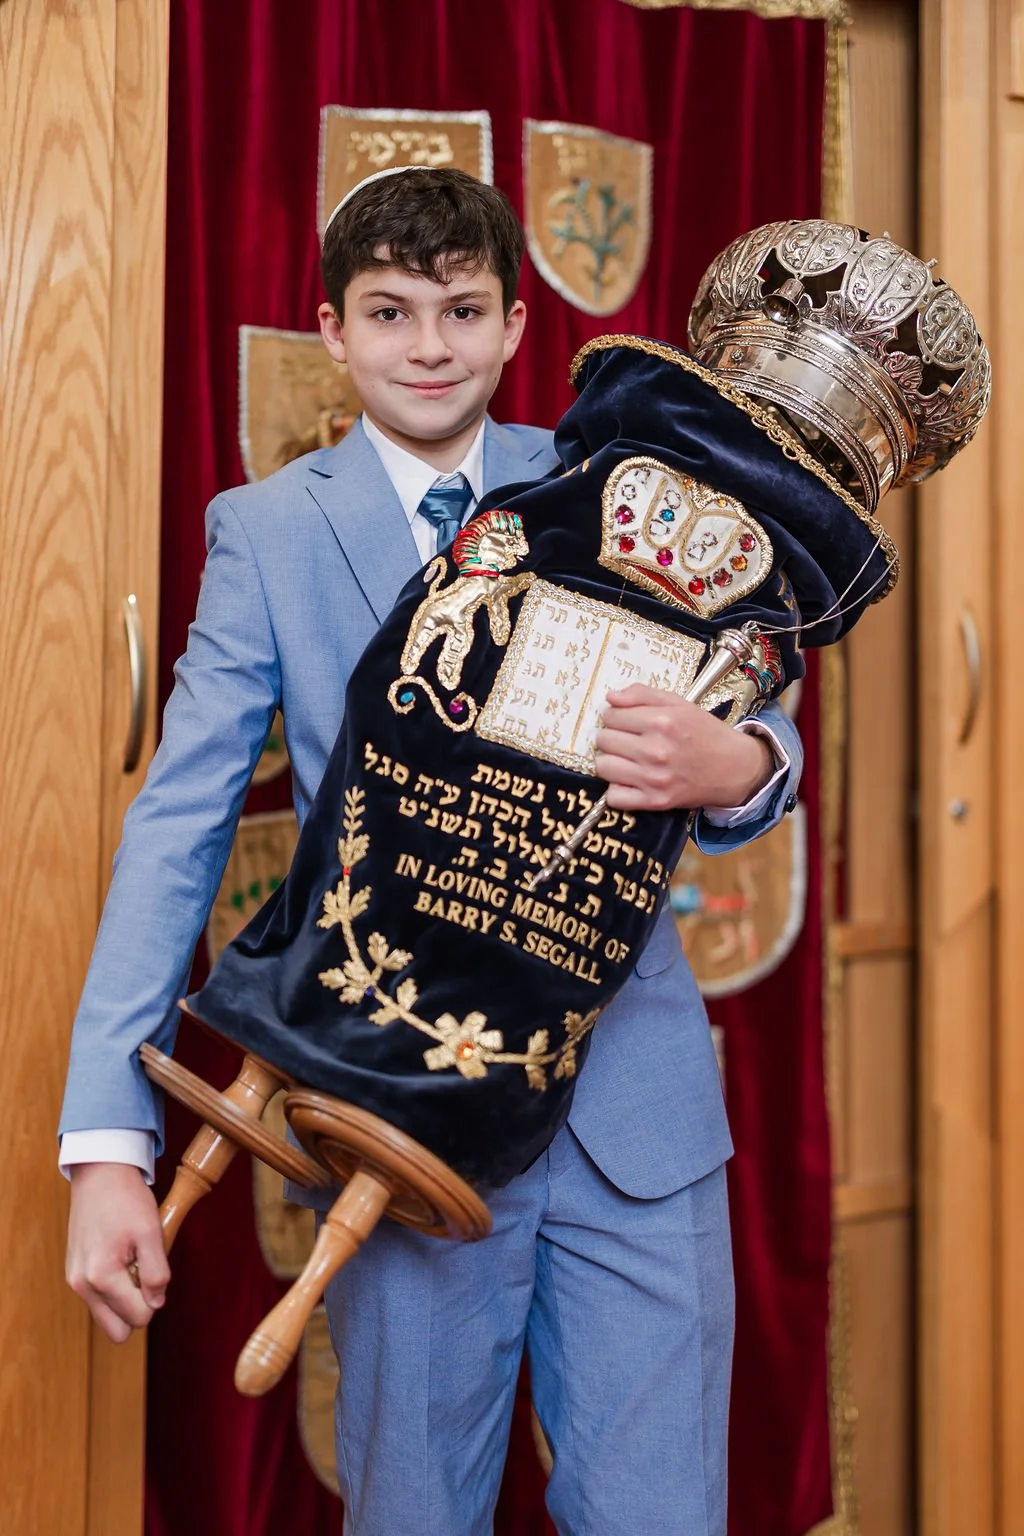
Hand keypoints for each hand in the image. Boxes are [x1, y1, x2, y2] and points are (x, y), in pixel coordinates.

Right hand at [66, 1163, 169, 1342]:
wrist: (100, 1174)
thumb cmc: (126, 1200)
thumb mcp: (151, 1232)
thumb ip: (156, 1273)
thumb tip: (155, 1303)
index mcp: (101, 1277)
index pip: (138, 1319)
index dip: (154, 1299)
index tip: (153, 1267)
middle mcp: (82, 1285)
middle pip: (118, 1330)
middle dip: (137, 1306)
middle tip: (142, 1269)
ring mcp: (75, 1280)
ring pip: (108, 1314)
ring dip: (125, 1294)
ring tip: (130, 1258)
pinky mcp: (74, 1273)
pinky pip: (99, 1297)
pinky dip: (113, 1283)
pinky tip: (119, 1254)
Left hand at [595, 685, 771, 811]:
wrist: (734, 768)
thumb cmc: (704, 733)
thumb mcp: (679, 704)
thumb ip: (642, 695)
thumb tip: (609, 698)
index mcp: (663, 722)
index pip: (611, 715)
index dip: (615, 716)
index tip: (626, 721)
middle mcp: (657, 750)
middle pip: (604, 740)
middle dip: (611, 737)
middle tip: (628, 740)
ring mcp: (655, 779)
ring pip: (603, 767)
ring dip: (611, 761)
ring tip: (627, 759)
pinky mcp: (656, 801)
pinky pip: (614, 797)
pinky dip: (617, 789)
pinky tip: (630, 780)